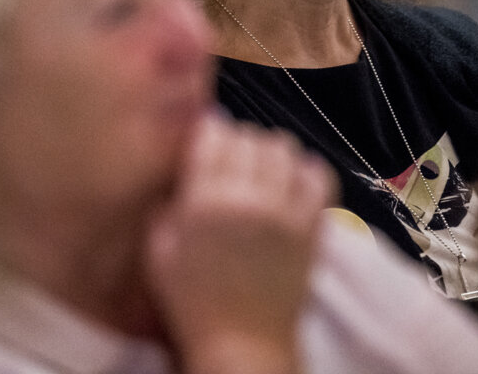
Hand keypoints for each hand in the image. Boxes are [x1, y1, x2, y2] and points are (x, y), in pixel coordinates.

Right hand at [144, 115, 335, 373]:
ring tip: (261, 171)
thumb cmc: (194, 305)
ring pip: (283, 147)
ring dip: (269, 153)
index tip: (207, 143)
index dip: (209, 132)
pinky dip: (305, 170)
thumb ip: (164, 206)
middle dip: (237, 142)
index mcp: (203, 201)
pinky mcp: (313, 225)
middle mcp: (246, 197)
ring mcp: (285, 210)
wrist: (243, 345)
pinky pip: (318, 174)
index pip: (213, 132)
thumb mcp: (158, 253)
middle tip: (231, 162)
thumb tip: (179, 170)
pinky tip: (292, 182)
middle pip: (248, 136)